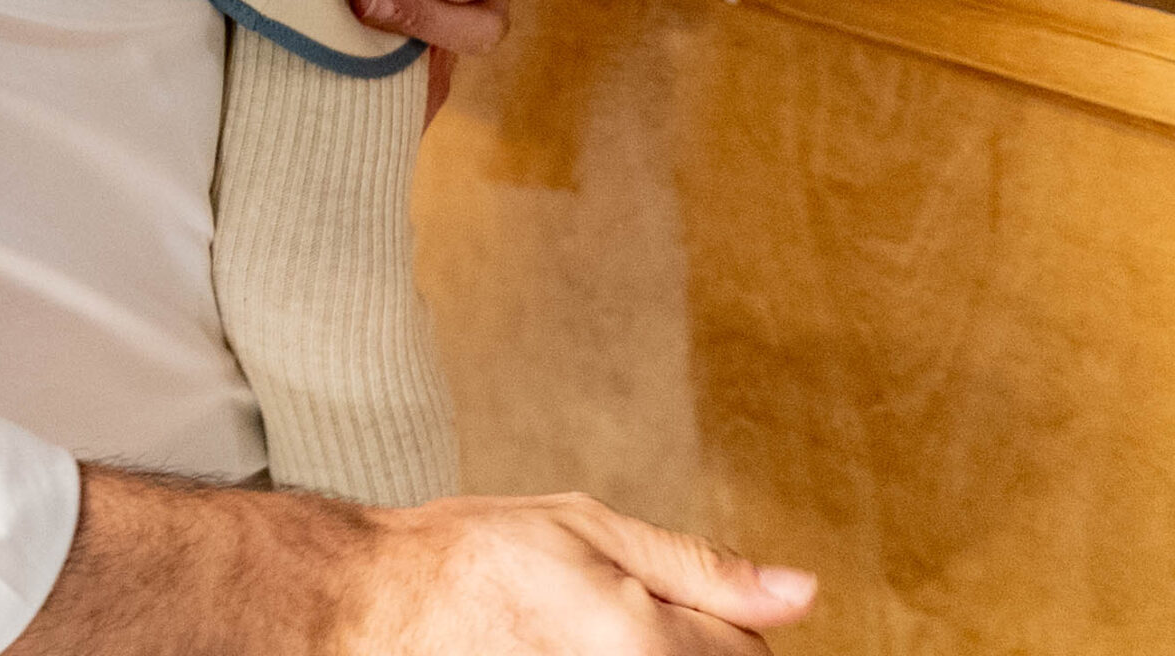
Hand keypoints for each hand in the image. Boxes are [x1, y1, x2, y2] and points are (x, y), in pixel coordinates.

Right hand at [18, 466, 817, 653]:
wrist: (367, 614)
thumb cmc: (477, 561)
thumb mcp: (590, 530)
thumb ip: (704, 573)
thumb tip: (806, 592)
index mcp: (645, 644)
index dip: (720, 630)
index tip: (663, 612)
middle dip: (685, 651)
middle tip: (605, 629)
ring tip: (576, 638)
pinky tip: (551, 649)